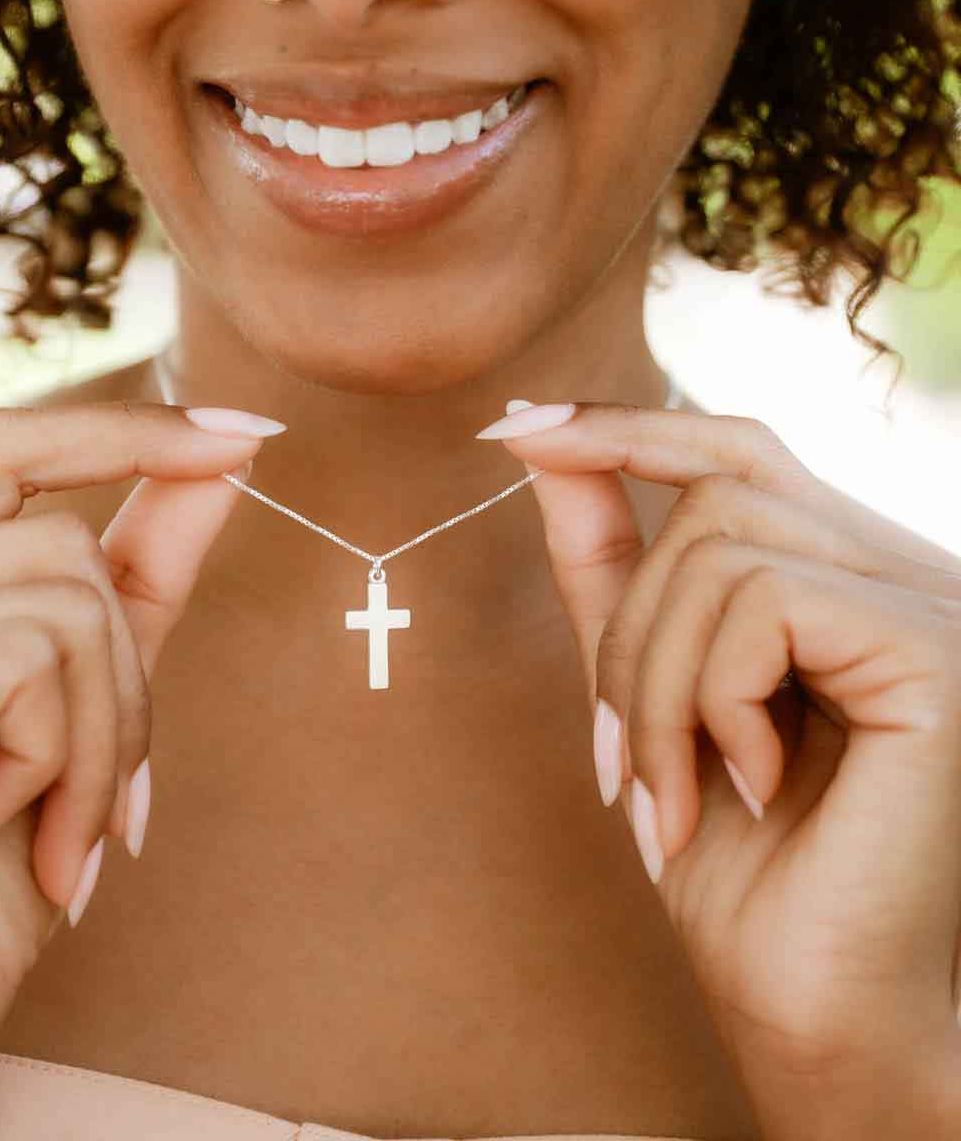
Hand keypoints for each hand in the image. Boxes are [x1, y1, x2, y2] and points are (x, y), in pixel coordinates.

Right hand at [0, 401, 279, 1138]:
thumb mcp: (89, 705)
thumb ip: (144, 574)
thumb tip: (227, 460)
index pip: (3, 445)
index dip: (129, 428)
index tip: (248, 432)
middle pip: (65, 541)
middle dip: (126, 680)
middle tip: (110, 798)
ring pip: (68, 601)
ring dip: (104, 736)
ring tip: (61, 828)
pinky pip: (38, 661)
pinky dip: (68, 761)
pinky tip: (9, 833)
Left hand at [478, 399, 960, 1138]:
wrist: (815, 1001)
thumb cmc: (738, 859)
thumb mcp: (645, 686)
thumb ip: (607, 567)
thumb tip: (543, 448)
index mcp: (844, 574)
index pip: (735, 452)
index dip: (622, 426)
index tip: (510, 428)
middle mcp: (904, 570)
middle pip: (710, 499)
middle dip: (628, 627)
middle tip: (618, 754)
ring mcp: (931, 604)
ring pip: (719, 550)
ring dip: (655, 683)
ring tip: (673, 790)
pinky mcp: (938, 650)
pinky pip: (762, 605)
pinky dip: (712, 701)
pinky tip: (747, 787)